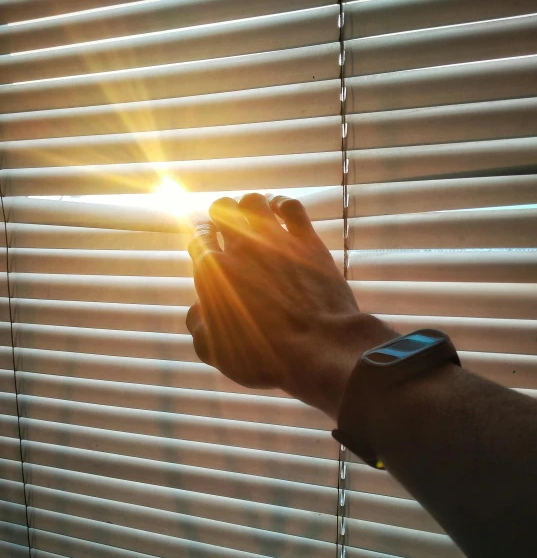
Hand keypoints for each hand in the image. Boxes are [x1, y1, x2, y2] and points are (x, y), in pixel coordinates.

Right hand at [186, 193, 395, 419]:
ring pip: (253, 201)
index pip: (199, 238)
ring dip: (250, 206)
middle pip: (222, 209)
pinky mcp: (306, 240)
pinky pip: (290, 206)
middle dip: (222, 214)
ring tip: (254, 217)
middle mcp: (240, 248)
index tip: (209, 244)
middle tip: (229, 228)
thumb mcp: (216, 353)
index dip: (202, 238)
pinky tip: (281, 212)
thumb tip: (198, 308)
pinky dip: (282, 204)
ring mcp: (275, 240)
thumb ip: (198, 327)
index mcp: (212, 272)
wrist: (318, 348)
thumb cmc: (264, 357)